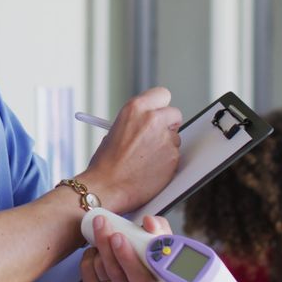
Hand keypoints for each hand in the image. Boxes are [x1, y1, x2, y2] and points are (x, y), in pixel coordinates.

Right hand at [81, 87, 181, 211]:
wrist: (107, 187)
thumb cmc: (106, 162)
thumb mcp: (116, 130)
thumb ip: (137, 122)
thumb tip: (152, 123)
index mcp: (135, 108)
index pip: (162, 94)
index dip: (160, 106)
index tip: (158, 113)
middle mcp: (152, 119)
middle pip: (174, 113)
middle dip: (168, 124)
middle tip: (158, 136)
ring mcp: (164, 138)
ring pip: (175, 137)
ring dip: (166, 145)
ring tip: (145, 159)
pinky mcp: (173, 157)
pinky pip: (174, 155)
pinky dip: (166, 162)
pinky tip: (150, 169)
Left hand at [81, 214, 170, 281]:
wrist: (133, 260)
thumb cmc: (148, 254)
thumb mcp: (159, 238)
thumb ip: (158, 227)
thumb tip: (149, 222)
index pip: (143, 280)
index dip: (129, 259)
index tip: (119, 236)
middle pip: (119, 277)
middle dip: (109, 250)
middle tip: (105, 229)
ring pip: (103, 277)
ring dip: (99, 252)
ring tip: (101, 234)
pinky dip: (88, 264)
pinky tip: (94, 252)